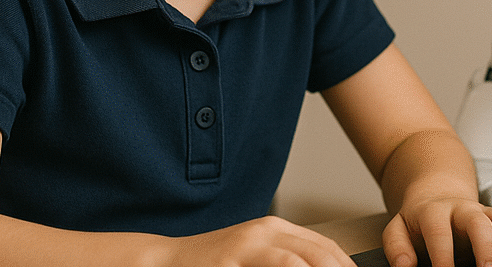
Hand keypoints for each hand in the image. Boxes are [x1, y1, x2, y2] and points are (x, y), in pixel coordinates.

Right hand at [169, 216, 355, 266]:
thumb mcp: (254, 257)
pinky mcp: (231, 260)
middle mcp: (266, 232)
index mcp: (276, 229)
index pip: (327, 248)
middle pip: (321, 254)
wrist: (164, 262)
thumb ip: (285, 261)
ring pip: (300, 262)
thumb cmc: (212, 266)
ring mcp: (248, 245)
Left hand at [382, 197, 491, 266]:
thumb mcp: (398, 229)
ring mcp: (485, 213)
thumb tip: (404, 265)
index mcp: (434, 212)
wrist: (437, 198)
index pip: (438, 230)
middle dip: (485, 246)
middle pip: (478, 220)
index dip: (442, 253)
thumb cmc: (419, 223)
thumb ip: (397, 247)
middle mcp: (463, 210)